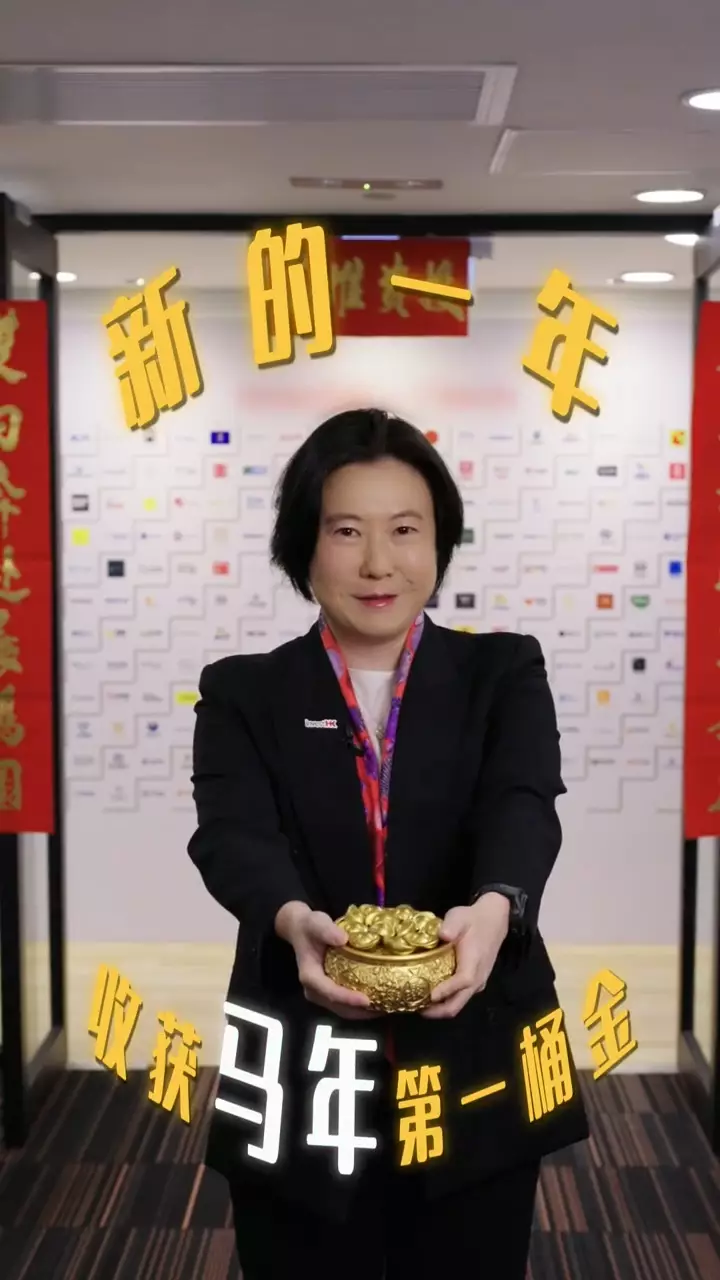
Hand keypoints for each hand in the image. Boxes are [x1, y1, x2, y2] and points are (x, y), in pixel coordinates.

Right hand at [275, 902, 376, 1019]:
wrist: (300, 930)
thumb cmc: (309, 927)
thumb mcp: (316, 923)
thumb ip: (327, 930)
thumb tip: (343, 939)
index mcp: (309, 976)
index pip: (328, 991)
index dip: (347, 998)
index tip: (366, 1000)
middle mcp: (313, 990)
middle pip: (337, 1007)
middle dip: (360, 1011)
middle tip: (384, 1008)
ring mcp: (321, 993)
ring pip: (342, 1010)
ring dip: (362, 1012)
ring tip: (385, 1008)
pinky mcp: (328, 993)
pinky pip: (345, 1005)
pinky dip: (360, 1007)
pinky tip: (378, 1001)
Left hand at [421, 892, 510, 1019]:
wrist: (493, 920)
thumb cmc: (473, 919)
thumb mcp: (459, 916)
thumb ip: (451, 925)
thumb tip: (442, 935)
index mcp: (474, 962)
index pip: (462, 981)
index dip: (446, 991)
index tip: (428, 996)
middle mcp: (478, 978)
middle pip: (458, 1003)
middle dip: (437, 1011)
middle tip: (415, 1007)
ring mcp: (478, 983)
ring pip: (459, 1004)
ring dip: (440, 1008)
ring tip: (418, 1003)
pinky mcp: (475, 983)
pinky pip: (460, 998)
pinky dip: (445, 1001)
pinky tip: (430, 996)